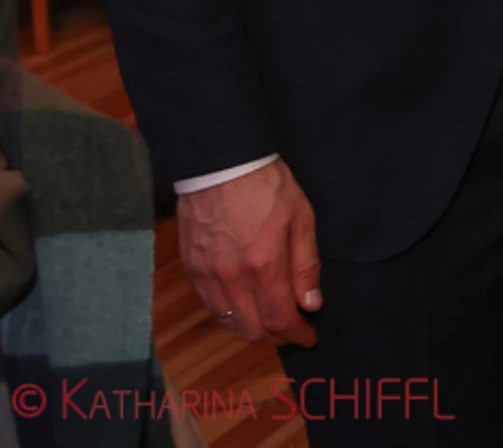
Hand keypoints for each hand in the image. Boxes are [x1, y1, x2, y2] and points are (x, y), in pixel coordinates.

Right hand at [177, 160, 321, 345]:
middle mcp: (231, 279)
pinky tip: (242, 309)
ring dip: (251, 330)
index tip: (309, 337)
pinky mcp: (191, 268)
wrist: (221, 165)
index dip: (297, 334)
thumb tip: (311, 304)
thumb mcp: (302, 219)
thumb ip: (306, 266)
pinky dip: (229, 315)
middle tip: (293, 332)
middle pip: (252, 329)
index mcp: (263, 266)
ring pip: (228, 322)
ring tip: (271, 323)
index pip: (280, 319)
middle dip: (276, 338)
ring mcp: (207, 275)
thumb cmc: (267, 186)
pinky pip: (210, 306)